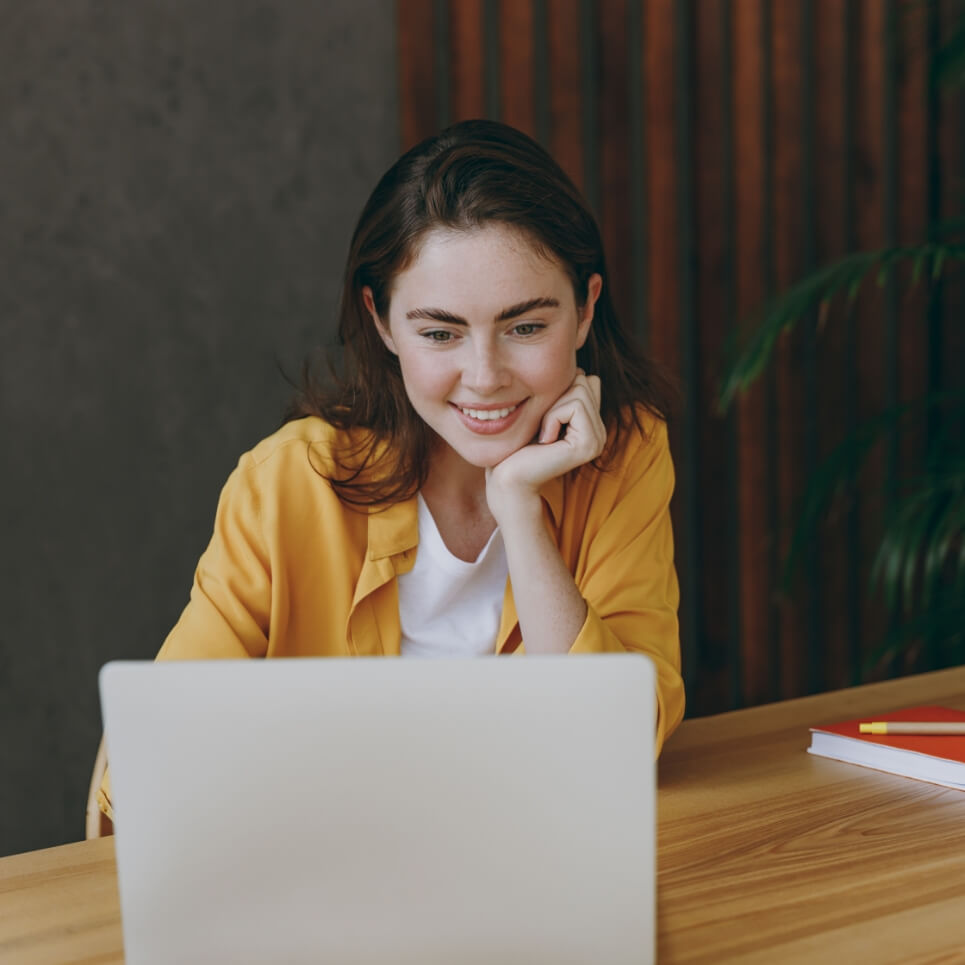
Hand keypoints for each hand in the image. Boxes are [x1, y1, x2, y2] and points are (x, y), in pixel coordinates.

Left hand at [485, 371, 604, 524]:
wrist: (508, 476)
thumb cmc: (519, 444)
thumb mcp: (545, 411)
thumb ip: (567, 394)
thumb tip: (584, 371)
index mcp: (592, 425)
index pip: (587, 381)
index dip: (560, 390)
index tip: (545, 418)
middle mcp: (600, 433)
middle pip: (585, 382)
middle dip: (556, 397)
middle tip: (543, 427)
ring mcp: (597, 440)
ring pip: (580, 391)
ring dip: (552, 409)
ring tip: (544, 435)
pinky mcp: (589, 445)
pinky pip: (574, 407)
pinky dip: (552, 418)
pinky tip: (545, 441)